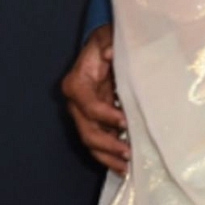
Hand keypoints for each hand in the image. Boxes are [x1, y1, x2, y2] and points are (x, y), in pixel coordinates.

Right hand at [61, 24, 129, 174]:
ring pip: (91, 141)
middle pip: (87, 130)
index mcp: (76, 84)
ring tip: (126, 168)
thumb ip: (109, 43)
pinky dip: (110, 154)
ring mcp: (84, 114)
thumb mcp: (108, 36)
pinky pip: (100, 140)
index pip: (88, 105)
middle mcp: (76, 102)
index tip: (124, 122)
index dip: (105, 115)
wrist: (106, 45)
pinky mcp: (95, 120)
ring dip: (108, 156)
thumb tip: (109, 53)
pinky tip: (124, 166)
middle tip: (127, 153)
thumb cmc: (108, 41)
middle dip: (107, 145)